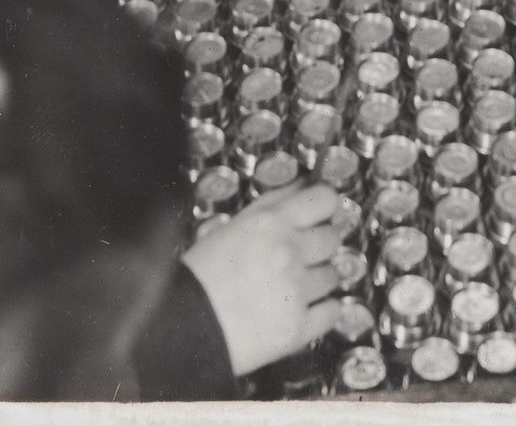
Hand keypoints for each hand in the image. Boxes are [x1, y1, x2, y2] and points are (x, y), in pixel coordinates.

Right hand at [181, 184, 340, 376]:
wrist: (183, 329)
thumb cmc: (200, 277)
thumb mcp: (232, 226)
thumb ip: (272, 203)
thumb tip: (304, 185)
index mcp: (272, 222)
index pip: (325, 199)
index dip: (325, 206)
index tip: (322, 213)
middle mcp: (290, 251)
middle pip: (332, 237)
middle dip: (319, 244)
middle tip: (301, 254)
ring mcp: (297, 290)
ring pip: (332, 274)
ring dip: (318, 278)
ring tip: (293, 285)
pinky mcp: (298, 328)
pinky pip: (332, 311)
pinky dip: (323, 310)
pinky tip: (304, 307)